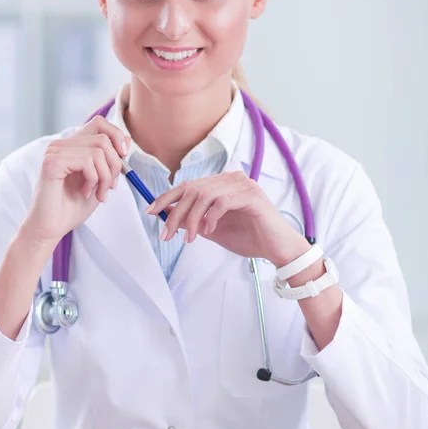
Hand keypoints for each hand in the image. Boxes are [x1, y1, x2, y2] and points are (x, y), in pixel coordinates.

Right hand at [23, 116, 129, 243]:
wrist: (51, 228)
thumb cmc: (71, 208)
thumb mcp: (98, 182)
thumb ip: (109, 161)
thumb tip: (126, 141)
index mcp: (71, 146)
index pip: (98, 123)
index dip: (116, 136)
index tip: (123, 157)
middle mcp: (60, 145)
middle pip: (103, 139)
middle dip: (115, 166)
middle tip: (110, 188)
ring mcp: (54, 151)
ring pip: (98, 151)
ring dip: (105, 177)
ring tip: (98, 194)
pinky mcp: (51, 162)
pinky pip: (87, 161)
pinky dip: (94, 180)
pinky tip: (85, 192)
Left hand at [145, 171, 309, 265]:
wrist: (276, 249)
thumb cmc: (248, 237)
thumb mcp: (212, 229)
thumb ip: (192, 220)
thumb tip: (167, 216)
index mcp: (221, 184)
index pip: (187, 185)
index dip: (166, 197)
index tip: (150, 212)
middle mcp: (231, 179)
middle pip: (192, 189)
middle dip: (175, 213)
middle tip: (167, 234)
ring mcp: (243, 185)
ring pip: (204, 195)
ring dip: (191, 219)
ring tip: (190, 238)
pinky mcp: (252, 196)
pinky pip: (221, 202)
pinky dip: (211, 218)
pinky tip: (210, 231)